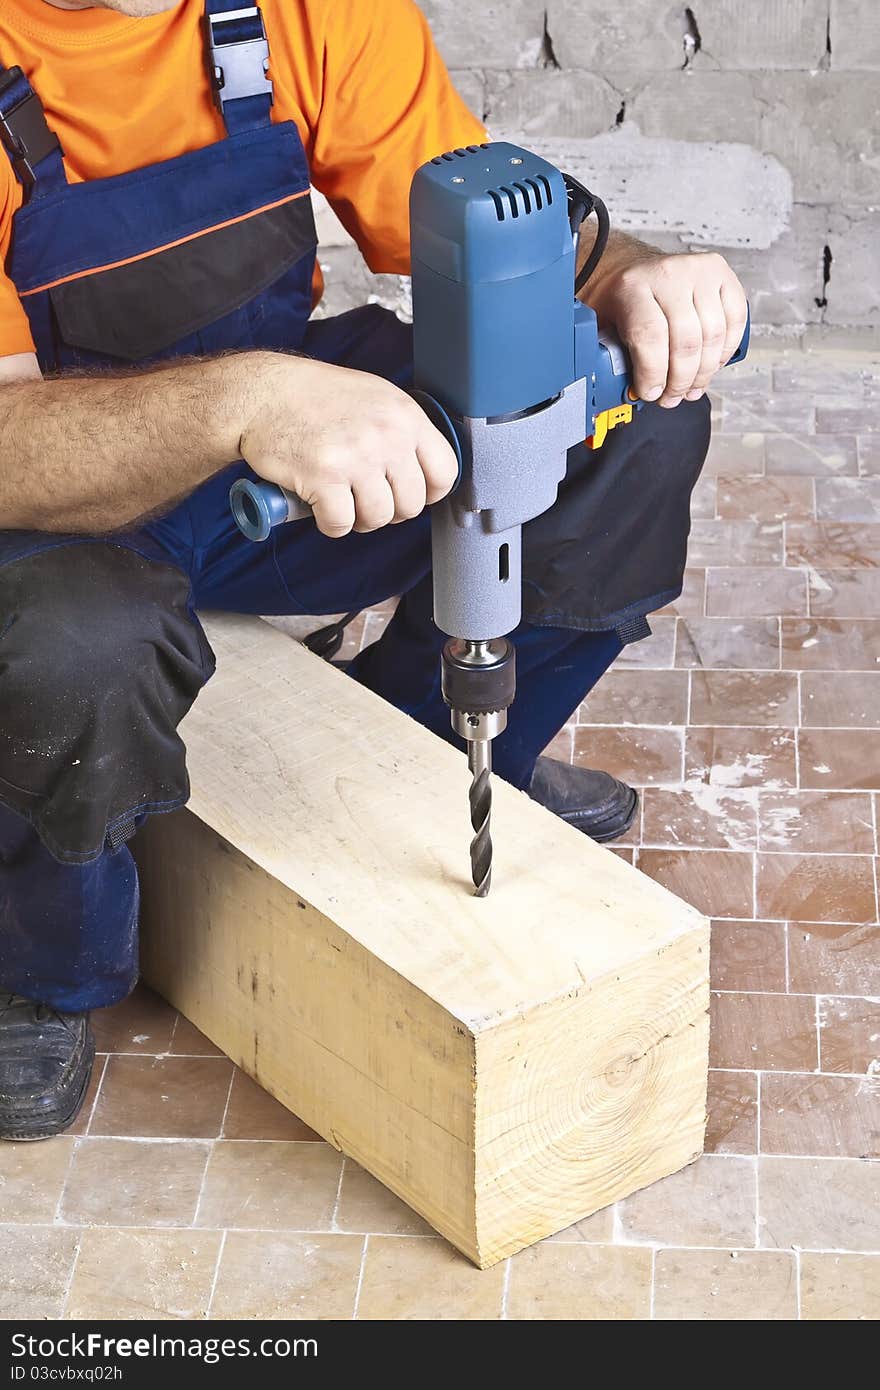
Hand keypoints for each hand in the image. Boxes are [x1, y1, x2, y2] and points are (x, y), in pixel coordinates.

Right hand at [240, 357, 458, 536]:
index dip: (427, 493)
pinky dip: (331, 524)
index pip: (445, 472)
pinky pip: (341, 524)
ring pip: (378, 518)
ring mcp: (356, 456)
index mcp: (405, 415)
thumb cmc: (314, 397)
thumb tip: (424, 473)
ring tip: (343, 502)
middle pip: (411, 504)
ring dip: (359, 519)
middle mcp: (386, 435)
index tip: (408, 494)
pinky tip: (321, 507)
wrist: (263, 393)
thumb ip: (401, 431)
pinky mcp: (323, 477)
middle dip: (389, 511)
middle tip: (366, 499)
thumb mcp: (374, 397)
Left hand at [587, 249, 747, 407]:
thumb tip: (623, 393)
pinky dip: (725, 349)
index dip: (654, 374)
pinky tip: (711, 364)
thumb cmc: (618, 297)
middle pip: (686, 341)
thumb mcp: (601, 324)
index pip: (650, 336)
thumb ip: (610, 355)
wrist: (630, 266)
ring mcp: (699, 271)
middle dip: (680, 381)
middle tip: (672, 397)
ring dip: (704, 372)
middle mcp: (668, 273)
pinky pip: (735, 319)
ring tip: (691, 387)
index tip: (651, 393)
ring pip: (712, 335)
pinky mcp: (721, 273)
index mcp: (633, 285)